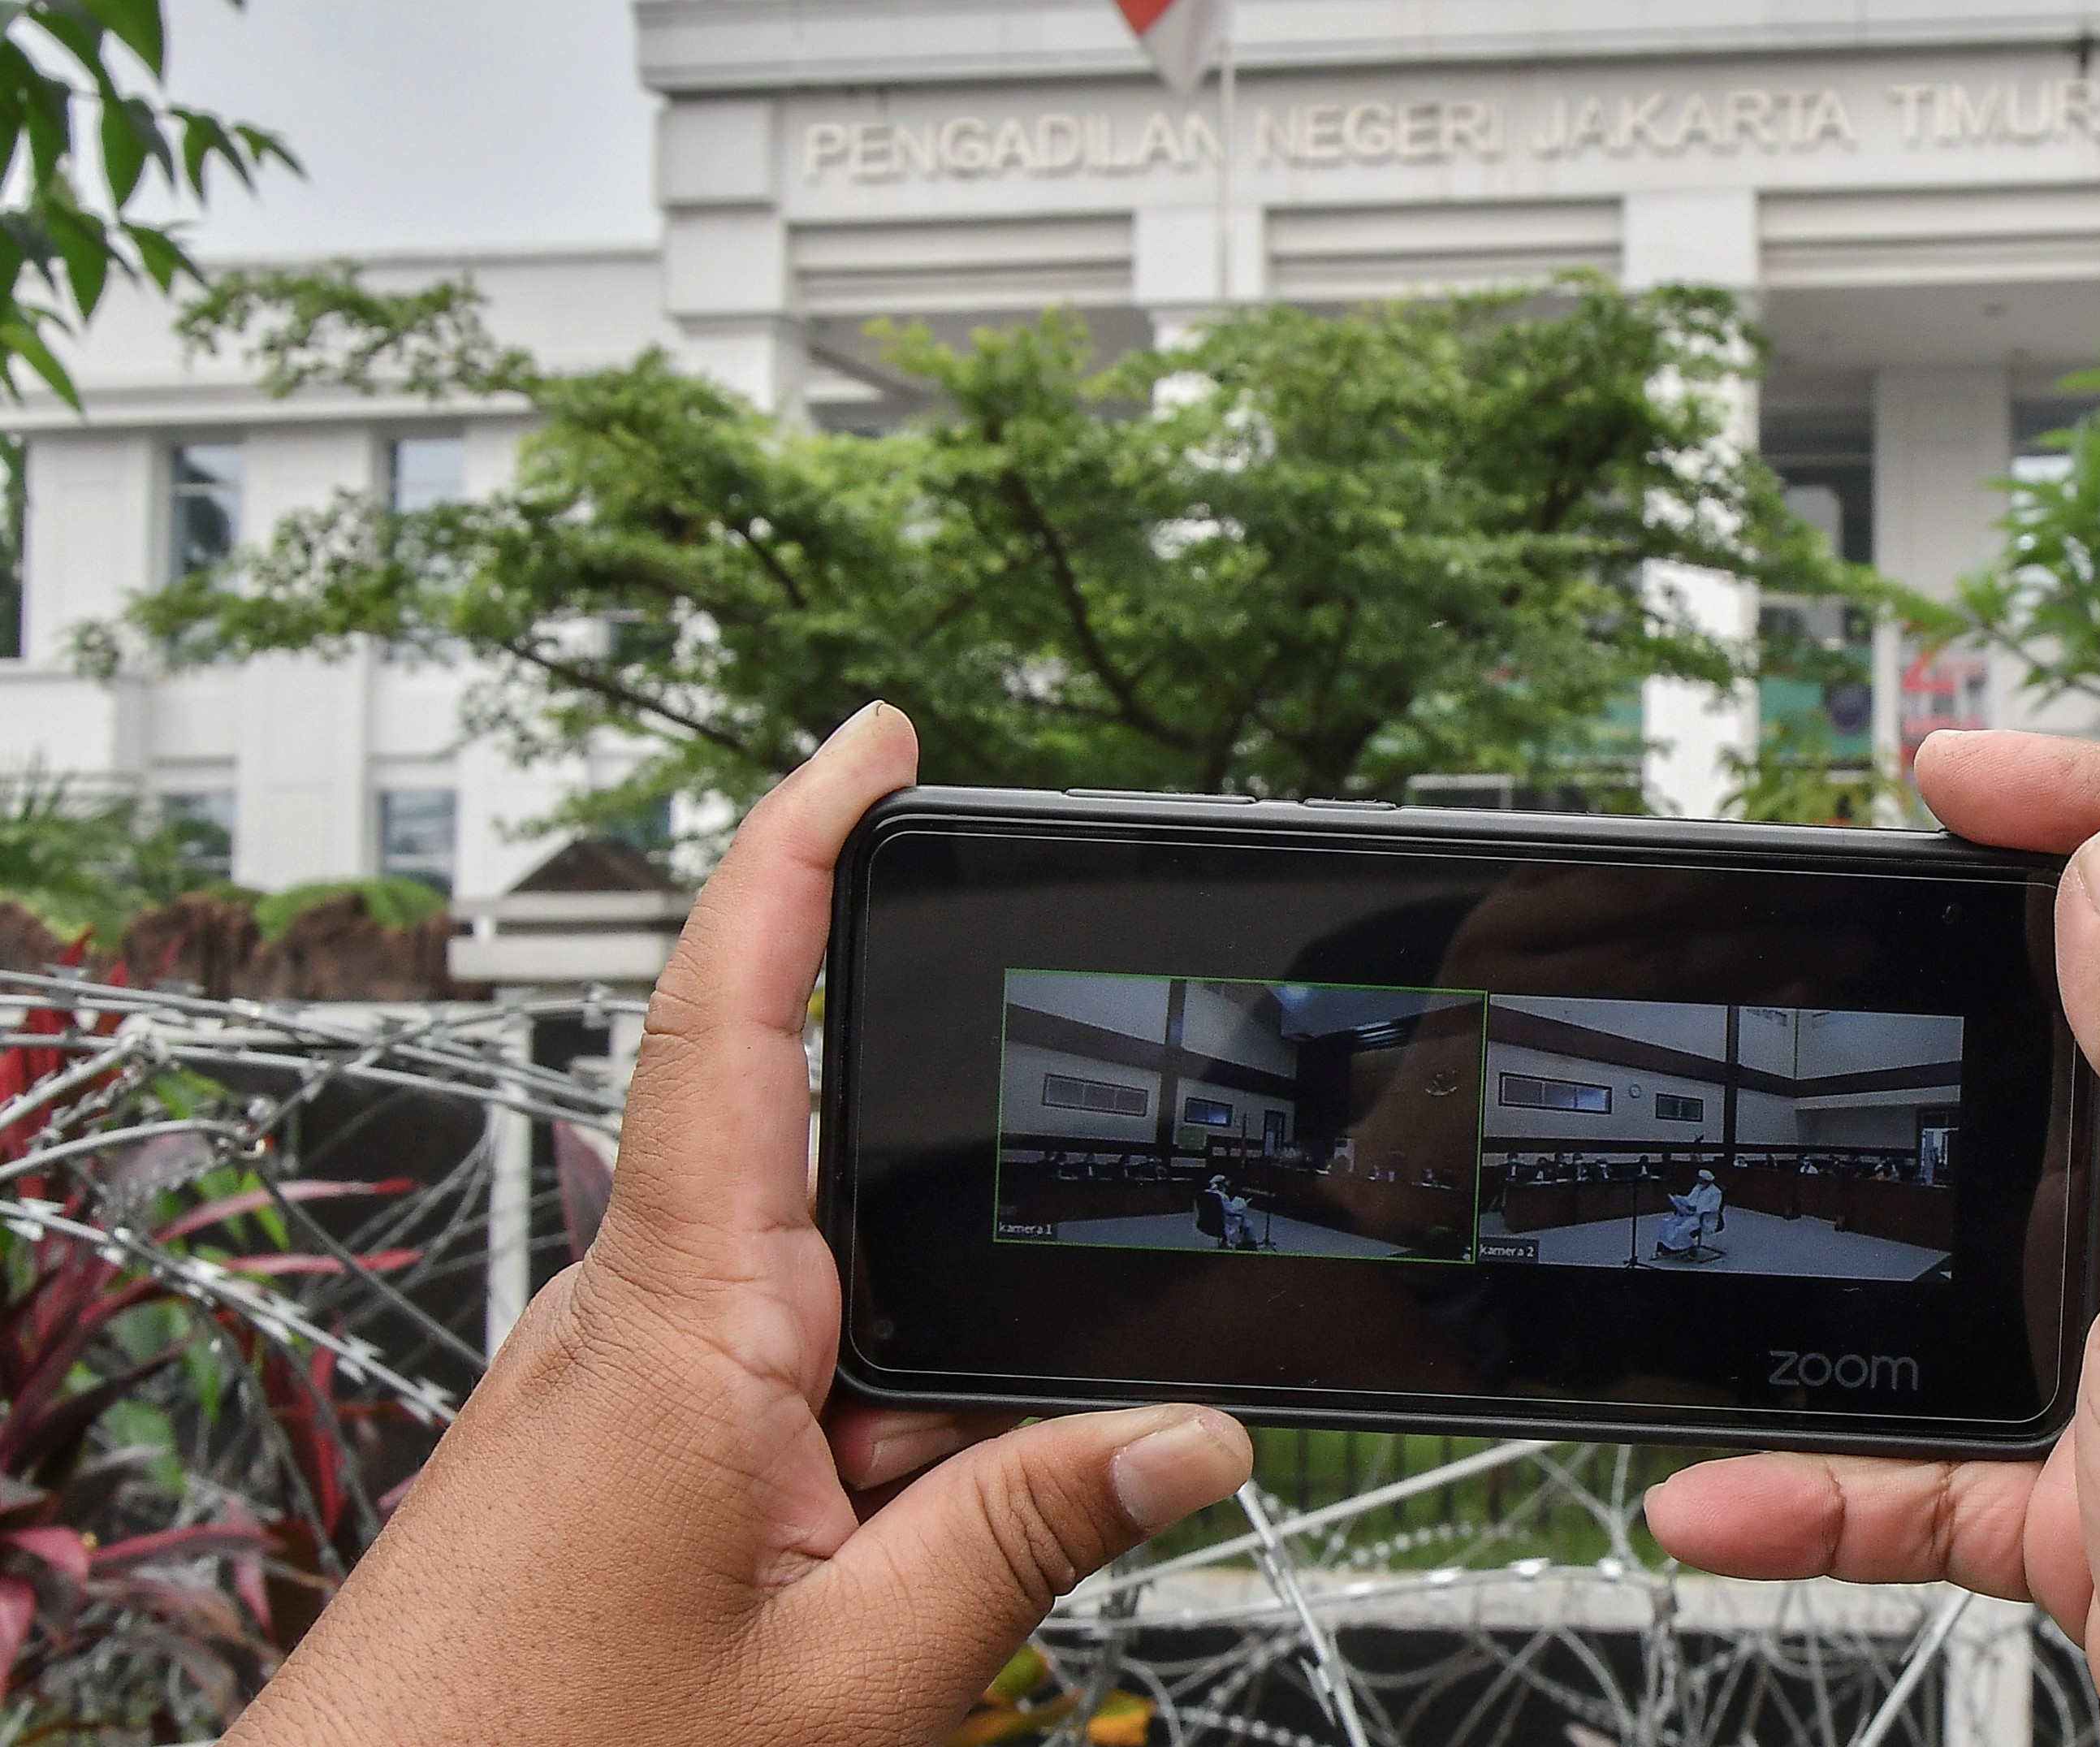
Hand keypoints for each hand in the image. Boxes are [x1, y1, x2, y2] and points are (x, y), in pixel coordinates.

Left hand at [231, 704, 1252, 1746]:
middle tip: (957, 1488)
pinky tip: (850, 1590)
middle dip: (957, 1305)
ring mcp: (619, 1382)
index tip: (873, 743)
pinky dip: (857, 1471)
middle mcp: (638, 1319)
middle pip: (848, 1198)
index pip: (736, 1016)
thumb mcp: (848, 1681)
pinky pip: (785, 1396)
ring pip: (836, 1324)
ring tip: (880, 1592)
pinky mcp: (615, 1445)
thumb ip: (1027, 1536)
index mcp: (683, 1325)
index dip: (798, 850)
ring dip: (905, 1432)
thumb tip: (1189, 1433)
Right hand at [1643, 732, 2099, 1746]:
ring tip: (1750, 1215)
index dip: (2094, 792)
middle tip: (1841, 925)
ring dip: (1853, 1246)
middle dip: (1953, 970)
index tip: (1949, 773)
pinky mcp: (2091, 1486)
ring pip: (1976, 1241)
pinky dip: (1817, 1470)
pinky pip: (1919, 1447)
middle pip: (2091, 1028)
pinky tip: (1731, 1491)